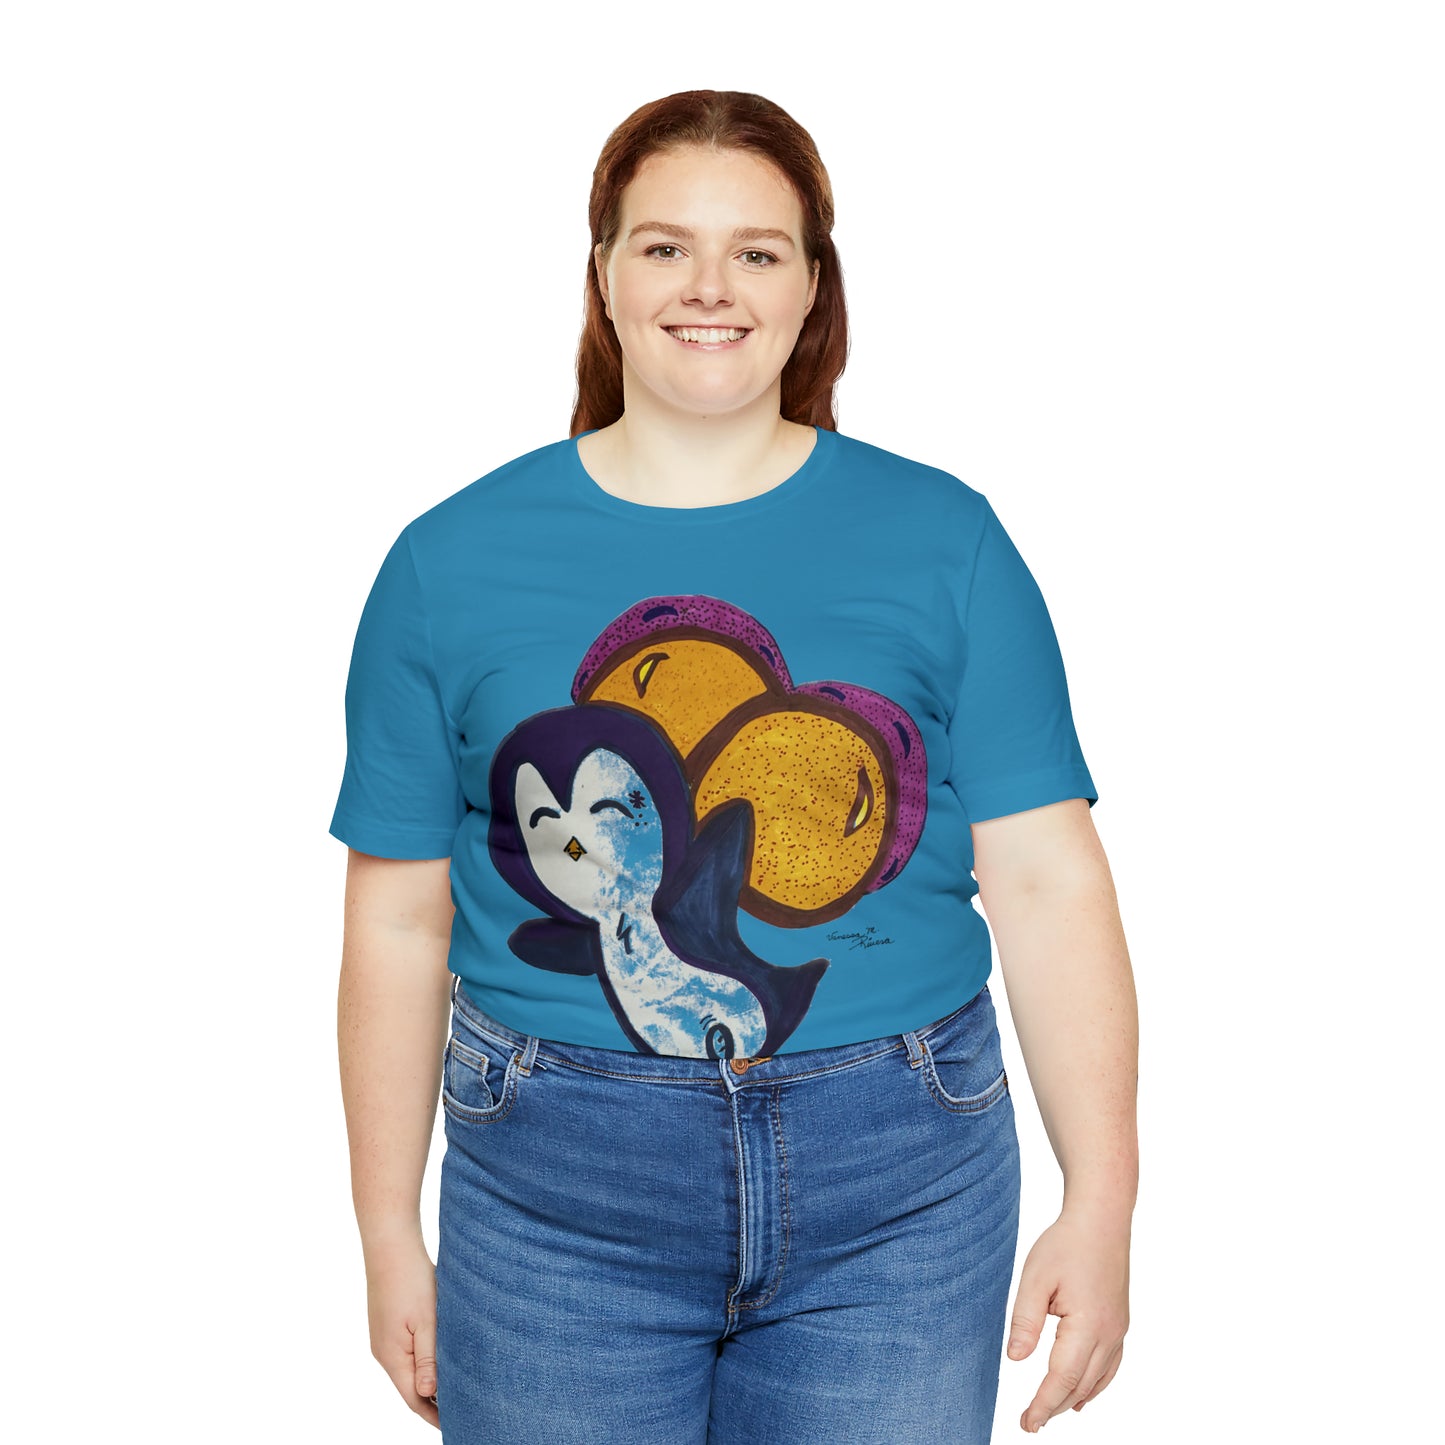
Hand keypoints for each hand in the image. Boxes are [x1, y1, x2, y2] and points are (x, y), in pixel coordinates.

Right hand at [364, 1237, 440, 1429]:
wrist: (390, 1244)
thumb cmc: (411, 1279)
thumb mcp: (426, 1320)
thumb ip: (428, 1358)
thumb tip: (429, 1393)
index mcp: (392, 1357)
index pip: (413, 1399)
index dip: (433, 1414)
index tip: (456, 1424)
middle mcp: (384, 1352)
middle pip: (410, 1387)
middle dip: (433, 1400)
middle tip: (463, 1408)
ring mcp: (384, 1338)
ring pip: (409, 1368)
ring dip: (430, 1378)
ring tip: (457, 1386)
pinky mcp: (389, 1324)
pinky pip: (407, 1351)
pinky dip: (424, 1360)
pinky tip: (441, 1355)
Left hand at [1006, 1203, 1130, 1431]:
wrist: (1102, 1219)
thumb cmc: (1066, 1244)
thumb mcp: (1035, 1278)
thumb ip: (1025, 1321)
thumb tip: (1015, 1359)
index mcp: (1089, 1326)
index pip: (1063, 1379)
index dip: (1043, 1404)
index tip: (1027, 1424)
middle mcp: (1110, 1334)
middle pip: (1081, 1385)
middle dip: (1055, 1406)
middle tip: (1030, 1423)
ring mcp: (1119, 1329)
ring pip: (1098, 1379)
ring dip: (1074, 1398)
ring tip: (1050, 1412)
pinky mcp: (1119, 1322)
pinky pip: (1110, 1365)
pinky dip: (1095, 1385)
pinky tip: (1083, 1394)